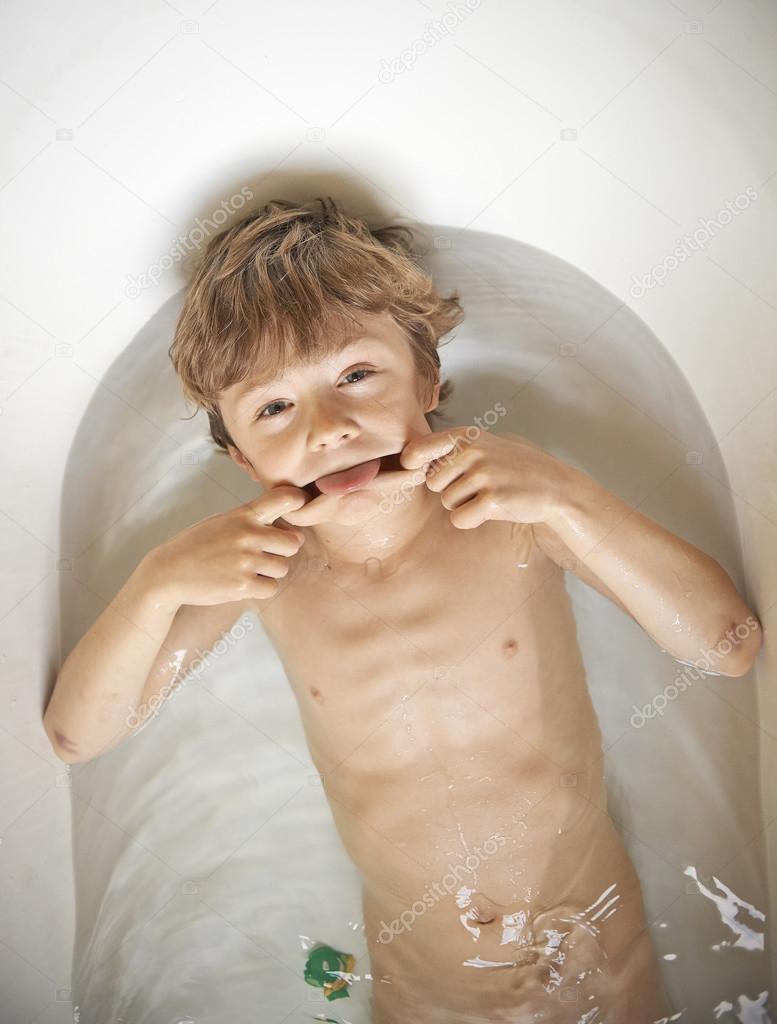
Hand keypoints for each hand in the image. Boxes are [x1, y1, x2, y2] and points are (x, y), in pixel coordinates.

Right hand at [140, 487, 308, 607]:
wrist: (169, 571)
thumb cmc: (198, 545)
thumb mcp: (224, 521)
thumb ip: (255, 522)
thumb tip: (294, 532)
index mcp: (244, 515)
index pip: (285, 498)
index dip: (299, 502)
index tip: (300, 507)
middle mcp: (248, 535)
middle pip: (293, 543)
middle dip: (282, 551)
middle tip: (264, 554)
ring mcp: (246, 560)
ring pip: (283, 568)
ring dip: (269, 572)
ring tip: (246, 569)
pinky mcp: (243, 585)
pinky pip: (272, 587)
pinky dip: (261, 588)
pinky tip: (242, 583)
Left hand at [399, 428, 577, 529]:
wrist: (555, 486)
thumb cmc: (512, 468)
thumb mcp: (483, 445)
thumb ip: (449, 449)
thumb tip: (405, 459)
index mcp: (466, 435)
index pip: (419, 448)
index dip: (411, 461)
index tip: (409, 467)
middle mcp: (472, 451)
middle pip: (432, 484)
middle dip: (450, 490)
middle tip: (478, 485)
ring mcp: (483, 474)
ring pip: (446, 502)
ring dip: (464, 505)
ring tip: (490, 494)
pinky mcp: (492, 499)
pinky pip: (459, 519)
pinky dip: (471, 520)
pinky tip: (491, 510)